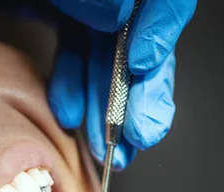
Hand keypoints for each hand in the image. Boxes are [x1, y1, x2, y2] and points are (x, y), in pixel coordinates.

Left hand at [48, 0, 196, 168]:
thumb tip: (118, 15)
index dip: (160, 29)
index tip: (141, 65)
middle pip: (139, 37)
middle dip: (138, 91)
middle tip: (137, 134)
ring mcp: (87, 4)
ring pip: (108, 56)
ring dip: (106, 104)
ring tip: (103, 145)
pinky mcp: (63, 16)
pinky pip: (78, 56)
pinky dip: (73, 88)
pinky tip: (69, 114)